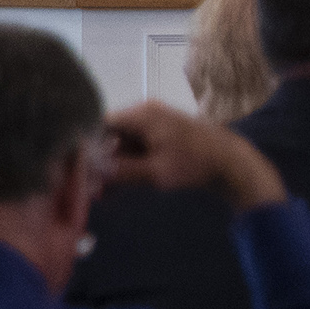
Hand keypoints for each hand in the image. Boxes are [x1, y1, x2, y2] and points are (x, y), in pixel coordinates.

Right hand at [102, 101, 286, 211]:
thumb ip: (120, 172)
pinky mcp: (164, 137)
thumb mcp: (154, 172)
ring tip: (102, 194)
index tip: (75, 168)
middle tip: (89, 188)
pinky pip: (138, 150)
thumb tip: (89, 175)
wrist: (234, 164)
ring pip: (124, 146)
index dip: (86, 146)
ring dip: (114, 168)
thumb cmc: (196, 164)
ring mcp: (156, 124)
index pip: (100, 124)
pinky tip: (118, 190)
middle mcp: (147, 114)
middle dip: (99, 162)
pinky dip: (129, 167)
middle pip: (111, 136)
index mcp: (142, 115)